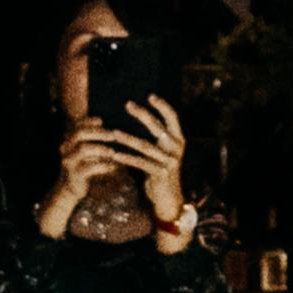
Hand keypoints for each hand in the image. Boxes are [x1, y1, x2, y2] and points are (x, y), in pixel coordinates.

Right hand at [32, 128, 124, 238]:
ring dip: (101, 149)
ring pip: (83, 149)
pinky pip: (89, 167)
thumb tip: (100, 120)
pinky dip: (102, 165)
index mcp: (68, 141)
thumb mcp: (84, 150)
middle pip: (80, 134)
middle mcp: (66, 149)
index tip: (101, 120)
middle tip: (113, 135)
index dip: (89, 121)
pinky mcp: (75, 175)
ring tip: (112, 152)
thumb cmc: (80, 166)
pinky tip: (112, 167)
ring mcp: (69, 162)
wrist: (69, 189)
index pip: (77, 125)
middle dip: (98, 133)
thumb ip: (90, 137)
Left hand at [122, 98, 191, 229]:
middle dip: (141, 114)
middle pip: (157, 127)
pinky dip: (126, 158)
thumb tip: (135, 114)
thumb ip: (154, 136)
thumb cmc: (159, 170)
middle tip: (127, 104)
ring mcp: (169, 161)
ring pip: (145, 146)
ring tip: (113, 131)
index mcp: (178, 139)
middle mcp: (176, 148)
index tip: (150, 95)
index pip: (173, 117)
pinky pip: (140, 163)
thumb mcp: (161, 152)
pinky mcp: (160, 173)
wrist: (167, 198)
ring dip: (127, 138)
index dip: (162, 105)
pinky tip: (114, 154)